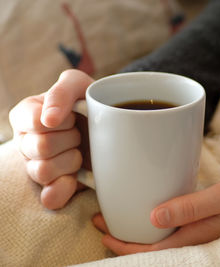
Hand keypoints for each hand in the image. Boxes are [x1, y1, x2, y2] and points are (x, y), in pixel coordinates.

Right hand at [9, 69, 93, 209]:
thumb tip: (49, 119)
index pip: (33, 121)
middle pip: (40, 148)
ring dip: (70, 160)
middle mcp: (27, 142)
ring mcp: (39, 166)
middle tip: (80, 134)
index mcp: (26, 116)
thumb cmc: (90, 102)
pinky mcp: (56, 187)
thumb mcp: (78, 84)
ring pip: (43, 171)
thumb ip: (61, 92)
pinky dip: (63, 189)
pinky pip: (50, 197)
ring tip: (80, 151)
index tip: (73, 116)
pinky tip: (75, 178)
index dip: (60, 121)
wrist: (112, 125)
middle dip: (69, 139)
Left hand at [92, 165, 219, 254]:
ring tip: (123, 212)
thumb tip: (153, 217)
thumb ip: (192, 207)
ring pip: (167, 233)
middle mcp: (202, 233)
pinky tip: (158, 202)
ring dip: (143, 226)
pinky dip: (163, 215)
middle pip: (156, 244)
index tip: (102, 230)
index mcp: (202, 232)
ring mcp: (209, 224)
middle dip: (127, 236)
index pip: (155, 249)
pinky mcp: (215, 212)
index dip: (126, 244)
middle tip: (103, 219)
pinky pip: (182, 219)